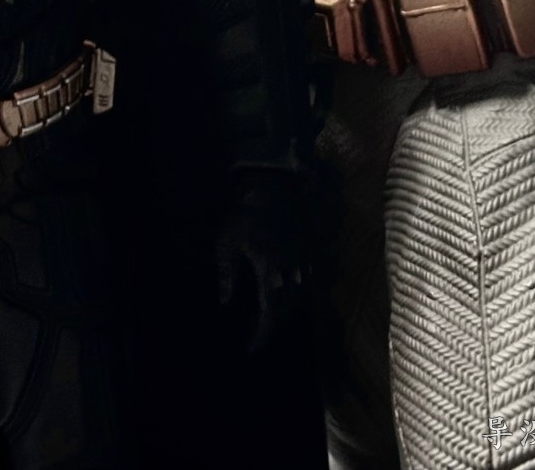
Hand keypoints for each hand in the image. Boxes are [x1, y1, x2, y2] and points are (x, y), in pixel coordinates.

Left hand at [215, 169, 307, 352]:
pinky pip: (306, 283)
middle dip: (271, 326)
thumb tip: (225, 303)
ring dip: (283, 311)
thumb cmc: (244, 215)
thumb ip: (227, 276)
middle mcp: (291, 273)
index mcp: (270, 273)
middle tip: (253, 330)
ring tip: (263, 312)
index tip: (251, 347)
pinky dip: (294, 295)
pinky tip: (280, 292)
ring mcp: (303, 263)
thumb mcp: (226, 244)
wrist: (273, 187)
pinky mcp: (309, 253)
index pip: (270, 315)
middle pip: (287, 312)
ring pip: (298, 300)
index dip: (262, 335)